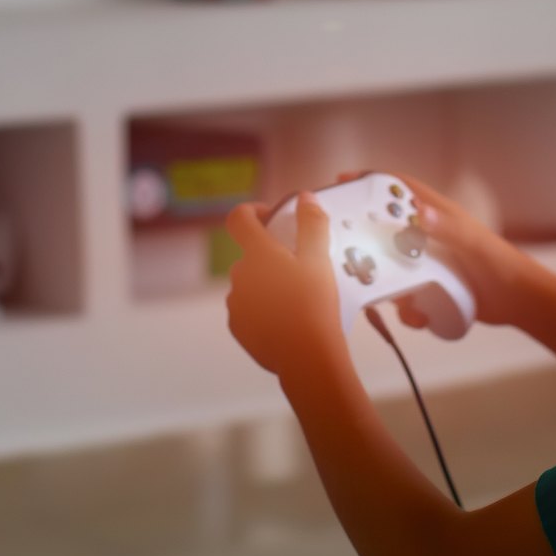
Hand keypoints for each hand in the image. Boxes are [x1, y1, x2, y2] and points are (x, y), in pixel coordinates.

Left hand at [225, 194, 344, 377]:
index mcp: (257, 253)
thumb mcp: (320, 260)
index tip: (272, 217)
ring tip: (298, 299)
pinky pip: (250, 309)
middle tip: (302, 267)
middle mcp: (239, 275)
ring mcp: (236, 303)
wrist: (306, 358)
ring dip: (269, 284)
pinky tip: (288, 320)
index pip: (239, 218)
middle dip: (272, 256)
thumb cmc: (315, 305)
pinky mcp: (238, 327)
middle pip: (251, 255)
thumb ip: (311, 224)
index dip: (253, 211)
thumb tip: (305, 197)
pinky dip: (265, 309)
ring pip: (251, 284)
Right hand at [339, 172, 539, 328]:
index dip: (372, 180)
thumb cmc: (502, 265)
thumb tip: (418, 211)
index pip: (399, 189)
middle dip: (368, 243)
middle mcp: (427, 236)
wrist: (518, 302)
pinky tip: (419, 318)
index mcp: (437, 215)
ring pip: (390, 268)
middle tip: (349, 253)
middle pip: (385, 231)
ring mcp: (426, 263)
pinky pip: (404, 296)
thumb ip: (447, 228)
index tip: (344, 180)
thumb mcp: (473, 244)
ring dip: (388, 286)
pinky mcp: (428, 287)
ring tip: (396, 300)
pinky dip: (406, 310)